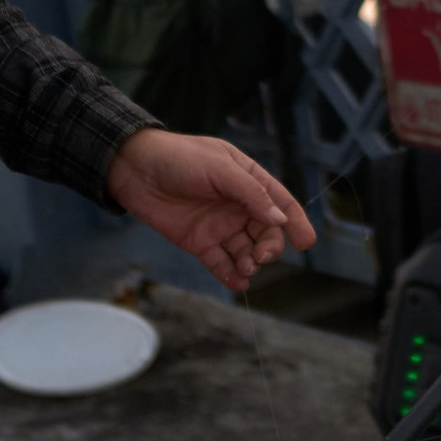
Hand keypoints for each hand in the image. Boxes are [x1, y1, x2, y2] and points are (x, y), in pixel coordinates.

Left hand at [104, 130, 313, 292]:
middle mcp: (237, 204)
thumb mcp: (219, 168)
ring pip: (246, 249)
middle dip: (269, 246)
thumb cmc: (179, 158)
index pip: (280, 201)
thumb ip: (250, 194)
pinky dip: (231, 274)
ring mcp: (219, 225)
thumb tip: (278, 218)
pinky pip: (221, 263)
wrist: (134, 168)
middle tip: (261, 256)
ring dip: (251, 262)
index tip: (306, 242)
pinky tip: (238, 282)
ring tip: (247, 268)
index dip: (295, 221)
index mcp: (248, 179)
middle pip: (266, 231)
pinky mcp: (199, 242)